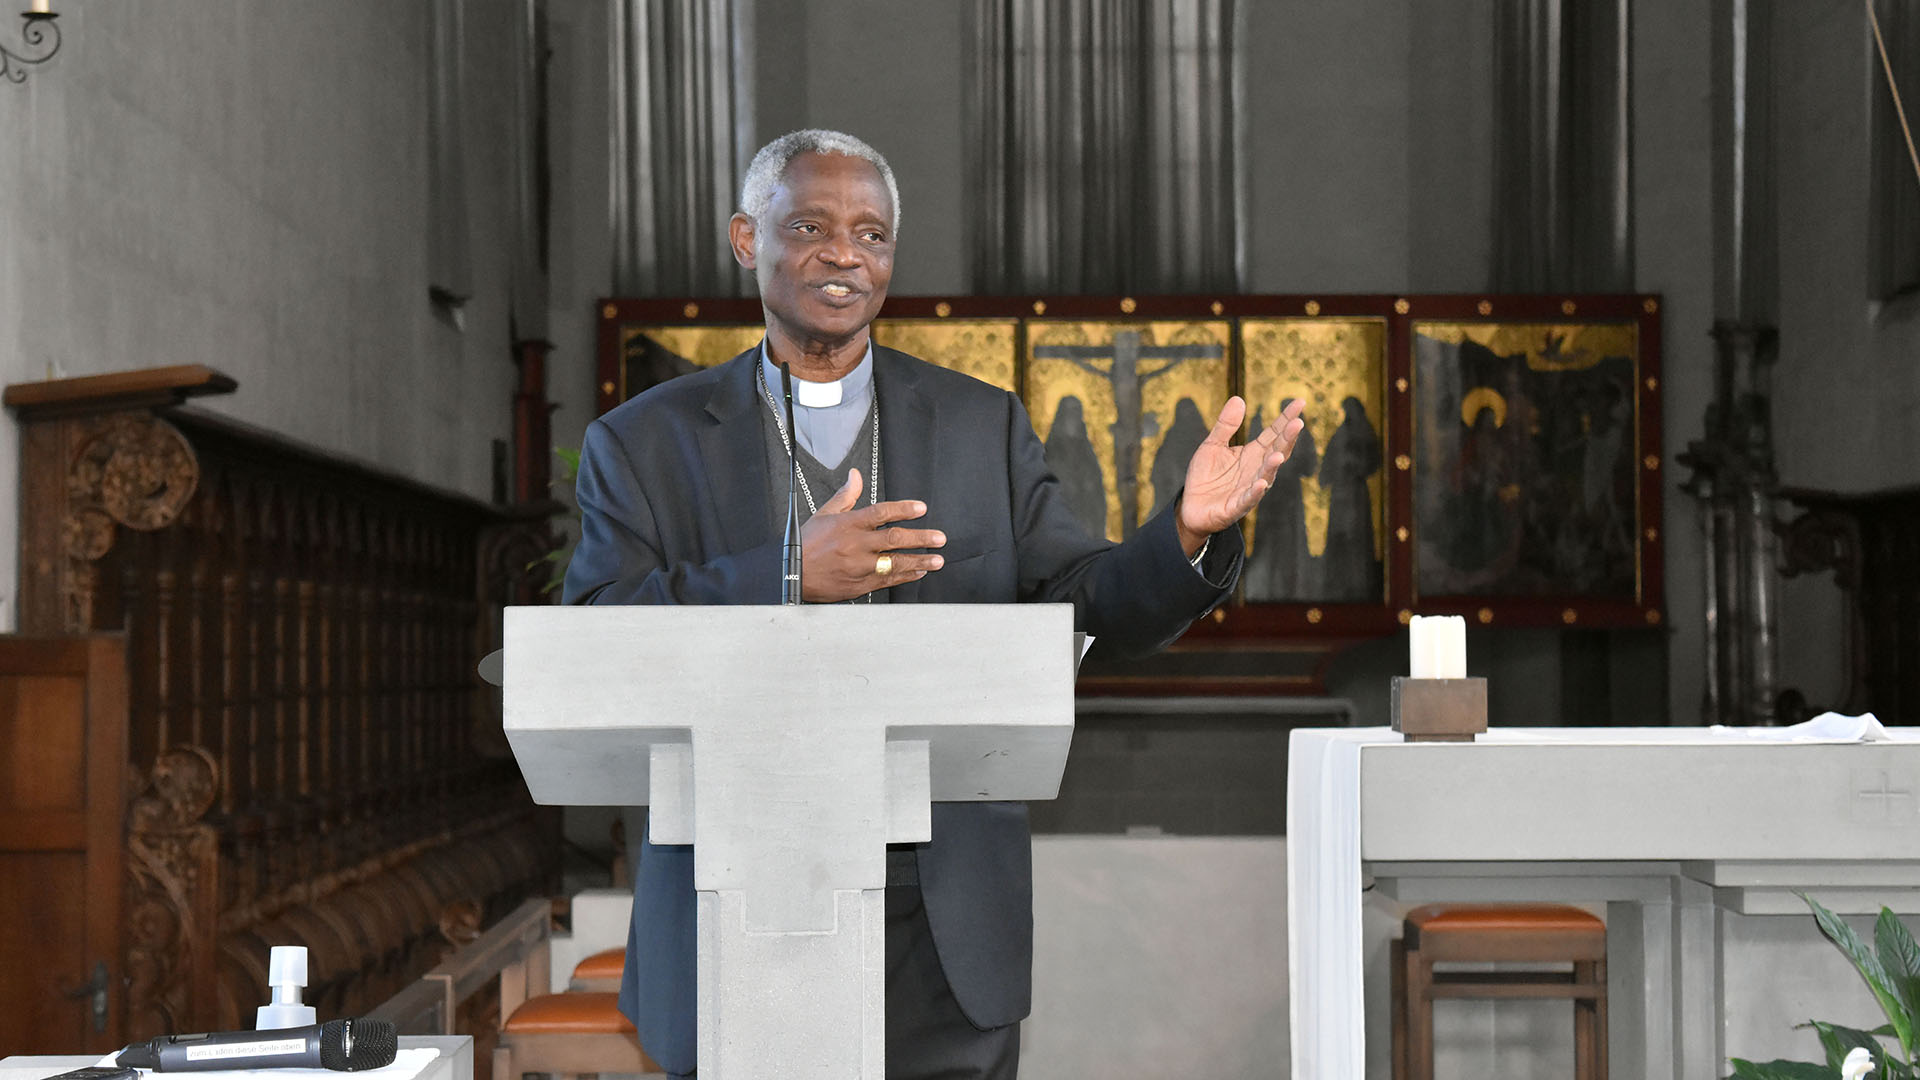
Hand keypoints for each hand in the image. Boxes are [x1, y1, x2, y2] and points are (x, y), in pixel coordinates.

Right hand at [800, 469, 946, 601]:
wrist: (792, 575)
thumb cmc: (806, 544)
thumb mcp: (823, 514)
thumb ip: (845, 496)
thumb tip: (856, 476)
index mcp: (848, 524)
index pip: (881, 512)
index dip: (903, 509)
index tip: (921, 509)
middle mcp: (856, 545)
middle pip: (894, 538)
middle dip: (920, 538)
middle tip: (939, 538)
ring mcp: (859, 566)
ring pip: (895, 562)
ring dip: (919, 560)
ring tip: (937, 559)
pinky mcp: (860, 584)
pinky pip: (887, 580)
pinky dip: (905, 576)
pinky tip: (919, 572)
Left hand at [1176, 396, 1306, 554]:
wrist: (1192, 507)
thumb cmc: (1205, 477)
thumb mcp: (1212, 445)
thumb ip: (1226, 425)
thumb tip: (1238, 399)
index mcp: (1253, 454)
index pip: (1274, 433)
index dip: (1286, 418)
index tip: (1300, 402)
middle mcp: (1257, 470)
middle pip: (1276, 451)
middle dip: (1287, 439)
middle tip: (1297, 423)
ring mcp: (1250, 488)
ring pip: (1266, 475)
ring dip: (1272, 466)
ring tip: (1278, 454)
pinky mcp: (1237, 506)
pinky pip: (1249, 499)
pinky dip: (1255, 492)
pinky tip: (1261, 483)